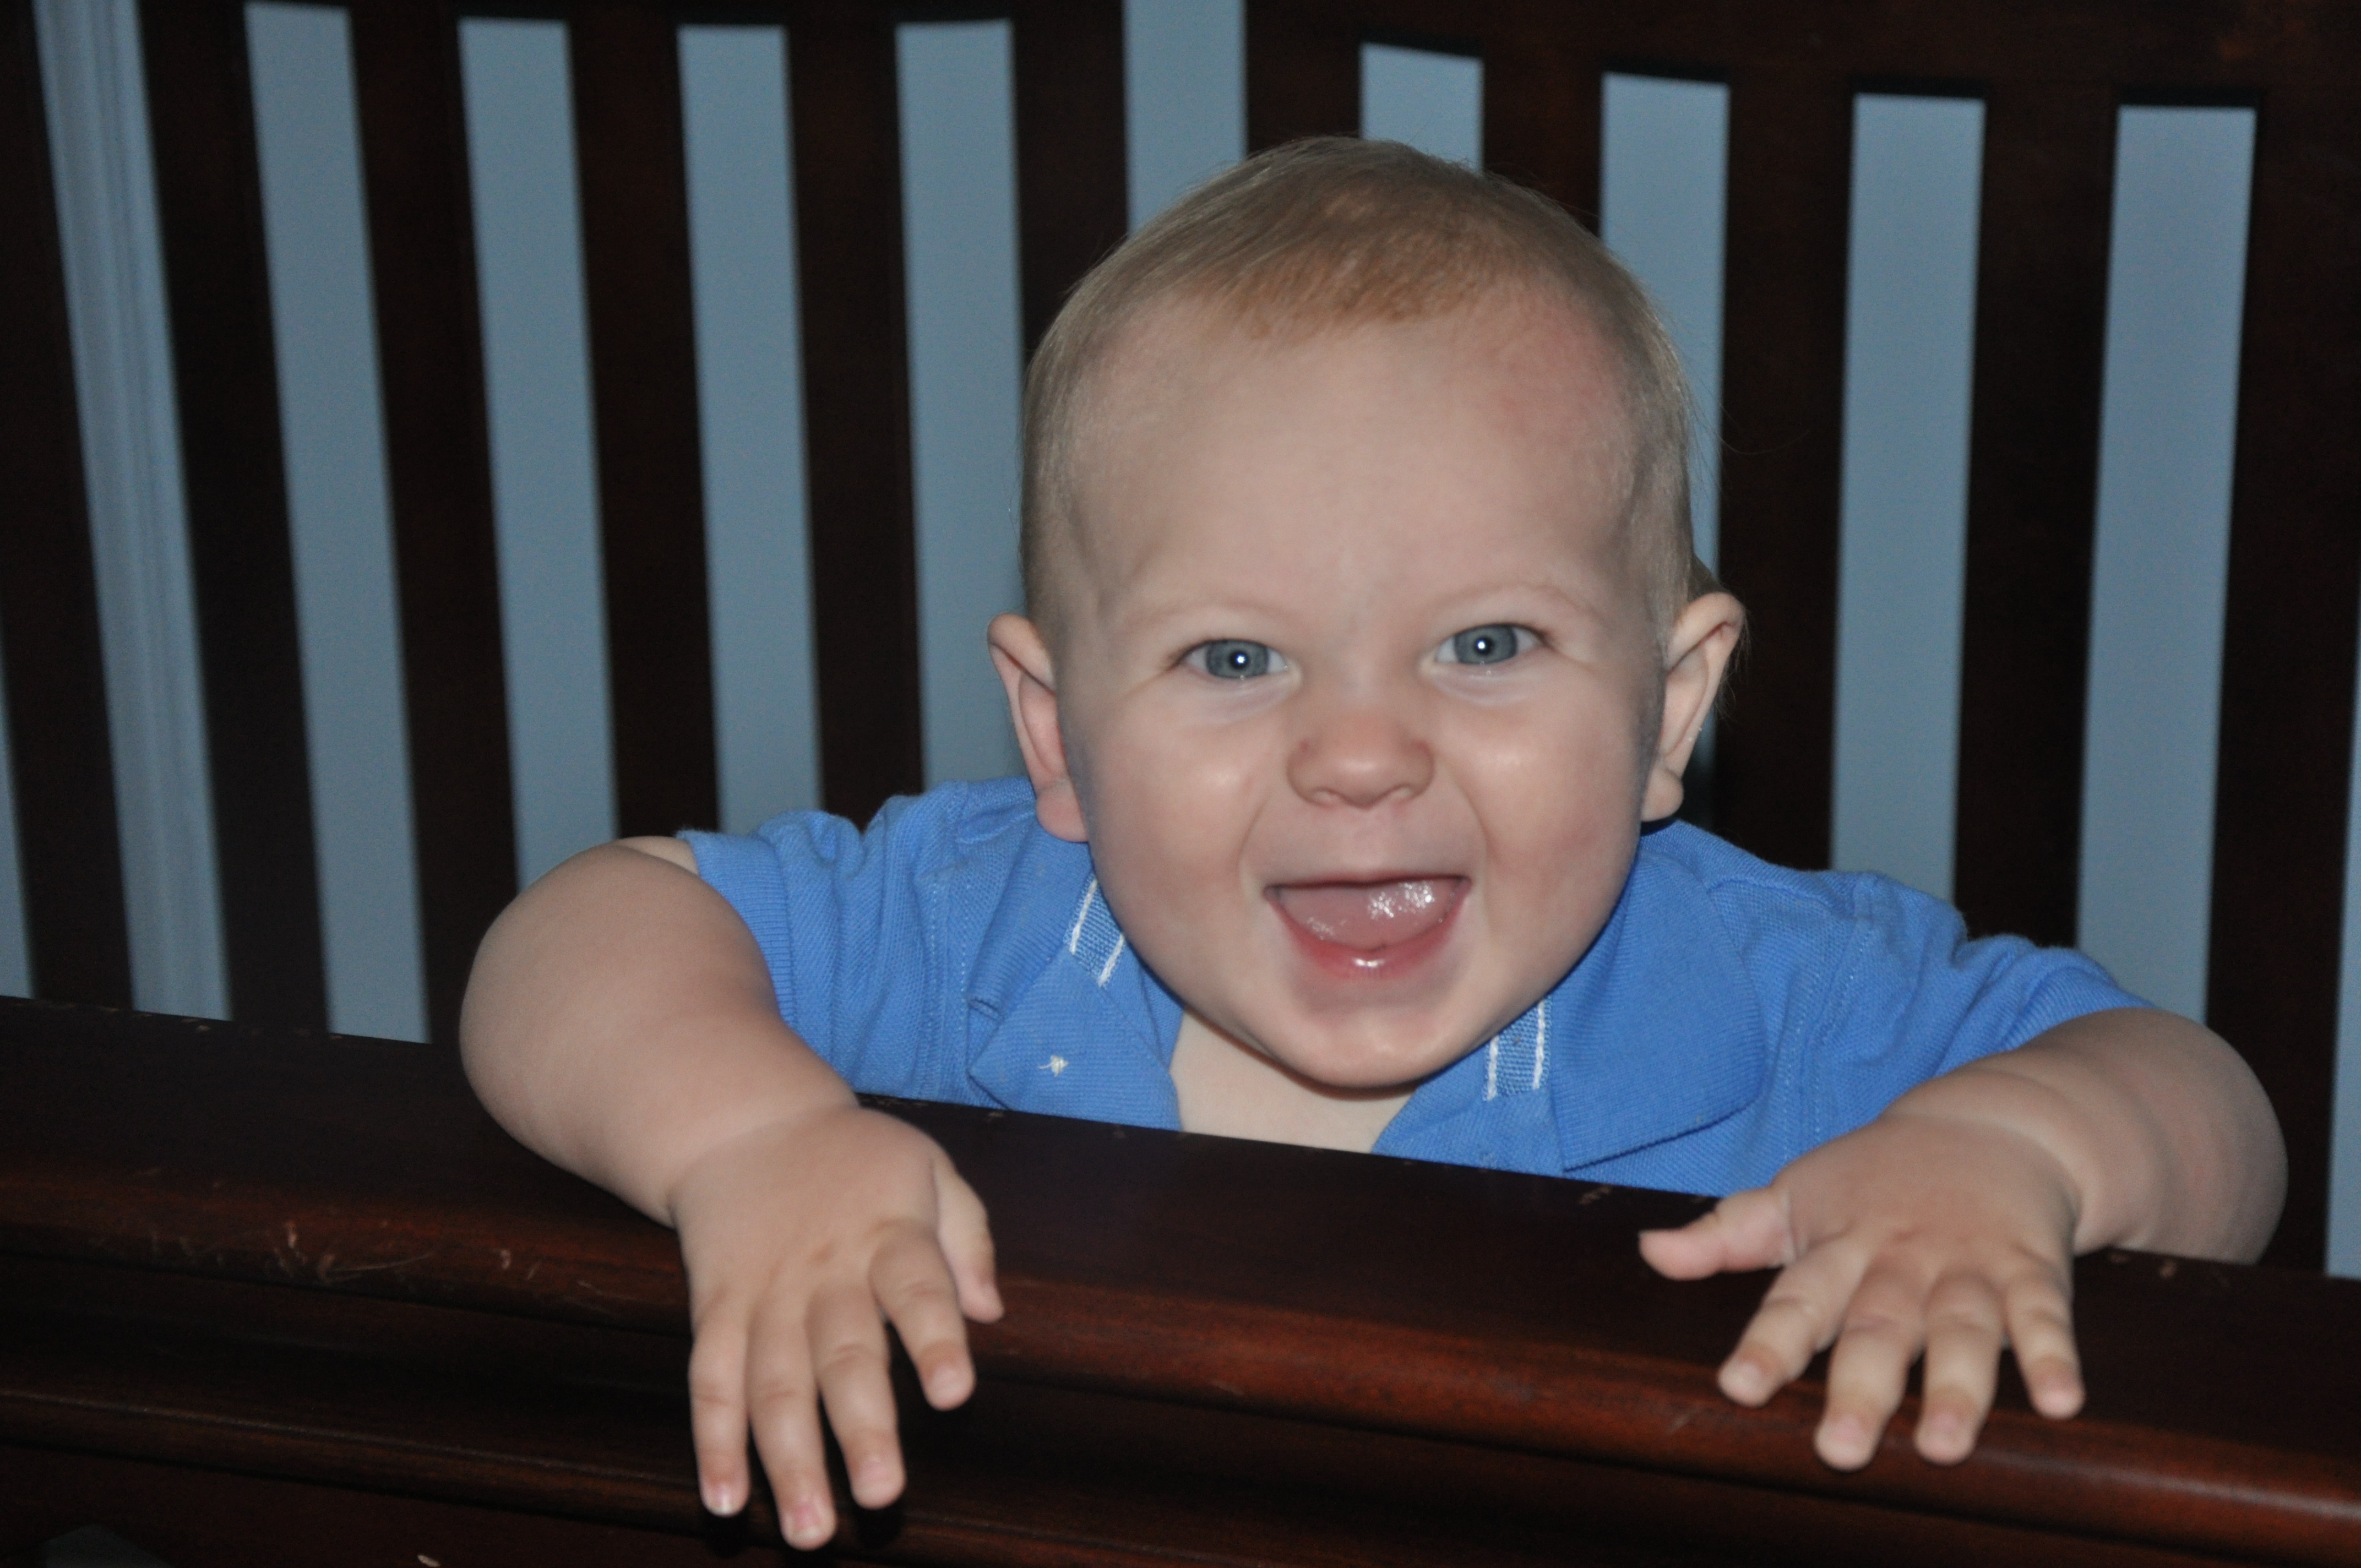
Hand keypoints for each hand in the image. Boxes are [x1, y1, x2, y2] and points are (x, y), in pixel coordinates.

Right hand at [669, 1104, 1000, 1547]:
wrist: (746, 1123)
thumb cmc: (857, 1157)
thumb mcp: (930, 1166)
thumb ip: (968, 1236)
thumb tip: (992, 1311)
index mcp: (889, 1233)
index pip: (918, 1289)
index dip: (936, 1340)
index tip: (954, 1395)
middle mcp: (825, 1272)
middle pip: (843, 1355)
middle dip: (862, 1428)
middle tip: (882, 1496)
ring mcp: (764, 1296)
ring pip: (772, 1385)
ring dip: (788, 1461)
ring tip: (809, 1529)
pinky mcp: (715, 1311)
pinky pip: (711, 1380)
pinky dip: (713, 1442)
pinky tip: (725, 1498)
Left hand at [1639, 1110, 2085, 1468]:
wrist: (1989, 1124)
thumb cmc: (1876, 1177)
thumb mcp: (1795, 1195)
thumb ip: (1725, 1234)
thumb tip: (1648, 1251)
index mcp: (1836, 1246)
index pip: (1794, 1301)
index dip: (1767, 1345)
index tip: (1739, 1388)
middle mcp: (1900, 1261)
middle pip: (1878, 1328)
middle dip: (1860, 1389)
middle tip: (1840, 1450)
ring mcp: (1968, 1265)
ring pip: (1962, 1329)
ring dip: (1957, 1388)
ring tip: (1945, 1446)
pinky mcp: (2032, 1269)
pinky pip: (2045, 1315)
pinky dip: (2056, 1356)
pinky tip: (2061, 1402)